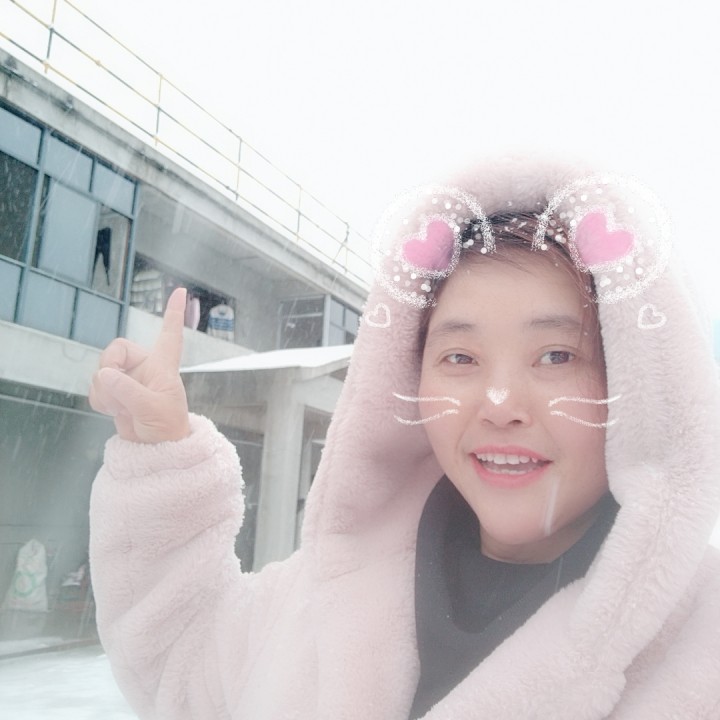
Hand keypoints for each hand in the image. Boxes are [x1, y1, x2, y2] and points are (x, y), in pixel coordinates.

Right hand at [89, 288, 191, 442]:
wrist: (156, 450)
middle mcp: (145, 368)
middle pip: (117, 348)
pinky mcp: (115, 394)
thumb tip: (104, 374)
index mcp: (163, 367)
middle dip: (108, 365)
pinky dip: (99, 400)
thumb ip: (128, 391)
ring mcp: (128, 380)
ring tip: (120, 408)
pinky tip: (113, 412)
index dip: (174, 313)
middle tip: (110, 383)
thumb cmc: (166, 428)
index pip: (170, 335)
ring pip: (102, 371)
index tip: (180, 291)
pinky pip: (96, 388)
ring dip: (104, 391)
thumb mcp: (151, 409)